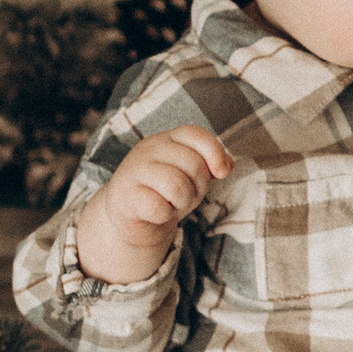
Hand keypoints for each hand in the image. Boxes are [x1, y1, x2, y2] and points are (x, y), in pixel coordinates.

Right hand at [72, 127, 228, 285]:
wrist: (130, 217)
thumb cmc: (165, 191)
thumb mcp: (189, 174)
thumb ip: (209, 164)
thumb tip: (227, 165)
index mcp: (166, 139)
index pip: (195, 134)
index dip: (215, 152)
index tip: (222, 173)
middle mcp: (148, 150)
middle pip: (193, 164)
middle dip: (199, 187)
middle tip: (187, 195)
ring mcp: (134, 172)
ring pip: (177, 186)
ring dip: (183, 202)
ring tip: (173, 204)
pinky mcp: (125, 197)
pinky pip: (159, 207)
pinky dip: (165, 215)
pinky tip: (158, 213)